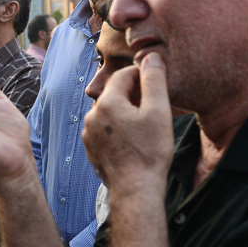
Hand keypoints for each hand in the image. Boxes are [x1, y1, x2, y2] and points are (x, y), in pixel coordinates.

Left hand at [82, 53, 173, 194]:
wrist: (135, 189)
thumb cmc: (149, 151)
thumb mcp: (158, 111)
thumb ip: (154, 80)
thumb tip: (151, 58)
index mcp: (107, 103)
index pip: (123, 76)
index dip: (141, 75)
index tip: (156, 81)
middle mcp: (92, 116)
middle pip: (114, 94)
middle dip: (133, 94)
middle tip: (153, 103)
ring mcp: (88, 134)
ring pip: (108, 113)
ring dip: (125, 112)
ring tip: (145, 123)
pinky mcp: (91, 150)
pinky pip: (104, 131)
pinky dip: (117, 128)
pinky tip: (133, 139)